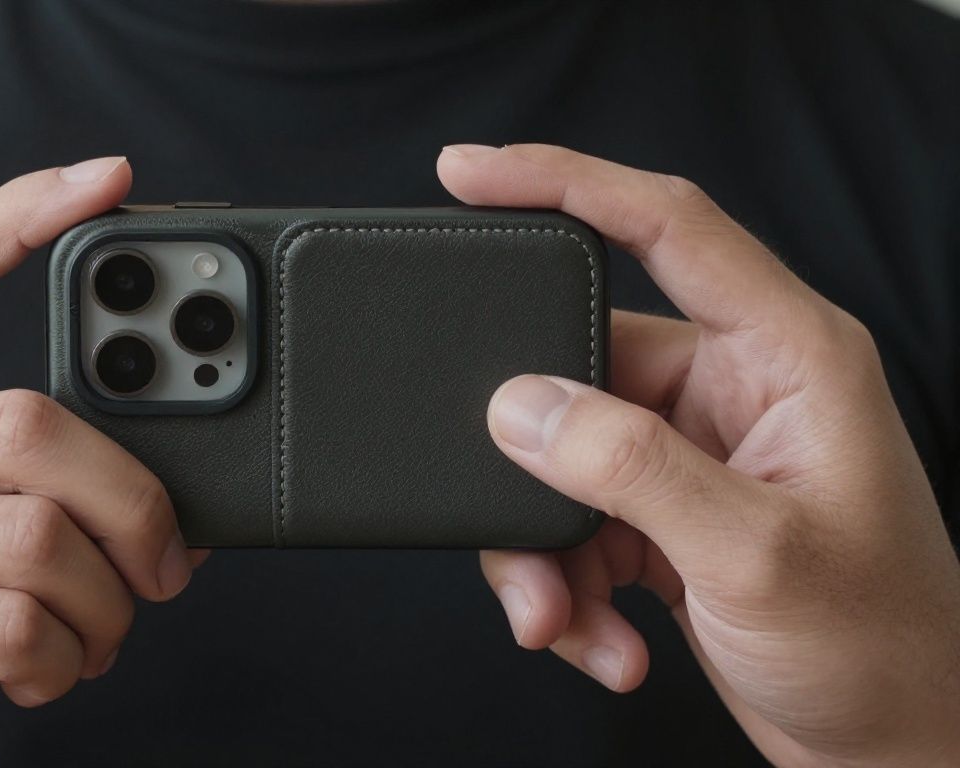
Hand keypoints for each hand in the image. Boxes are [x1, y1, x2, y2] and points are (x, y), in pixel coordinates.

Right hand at [0, 157, 201, 766]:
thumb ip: (12, 487)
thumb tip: (163, 497)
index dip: (19, 215)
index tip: (107, 179)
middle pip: (31, 424)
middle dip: (134, 503)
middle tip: (163, 563)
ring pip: (37, 537)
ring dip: (104, 605)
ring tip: (94, 635)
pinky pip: (14, 624)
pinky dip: (64, 661)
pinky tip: (44, 673)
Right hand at [439, 144, 959, 766]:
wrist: (893, 747)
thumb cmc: (880, 646)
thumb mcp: (754, 554)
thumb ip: (631, 468)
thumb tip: (521, 406)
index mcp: (783, 353)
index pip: (665, 225)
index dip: (563, 181)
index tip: (470, 174)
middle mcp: (734, 388)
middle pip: (582, 369)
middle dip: (529, 460)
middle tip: (514, 532)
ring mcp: (694, 451)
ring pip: (561, 457)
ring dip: (547, 548)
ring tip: (566, 619)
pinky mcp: (664, 509)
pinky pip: (574, 518)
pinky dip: (569, 584)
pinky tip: (606, 640)